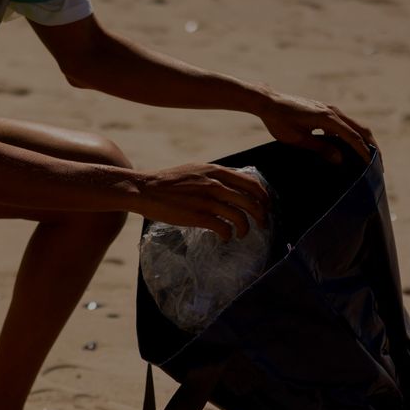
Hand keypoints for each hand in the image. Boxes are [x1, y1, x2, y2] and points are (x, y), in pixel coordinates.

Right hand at [133, 163, 270, 238]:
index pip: (250, 182)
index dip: (262, 196)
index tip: (264, 206)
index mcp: (216, 171)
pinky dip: (228, 235)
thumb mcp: (194, 170)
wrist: (145, 189)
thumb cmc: (166, 182)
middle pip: (251, 200)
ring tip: (241, 234)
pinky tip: (225, 238)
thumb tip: (226, 184)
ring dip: (245, 228)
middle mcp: (216, 184)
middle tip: (262, 224)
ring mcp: (208, 201)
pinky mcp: (199, 217)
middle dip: (261, 214)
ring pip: (240, 216)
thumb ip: (212, 176)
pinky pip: (224, 228)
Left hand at [257, 91, 377, 164]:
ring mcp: (330, 110)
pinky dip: (350, 136)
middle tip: (378, 164)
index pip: (353, 137)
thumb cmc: (280, 122)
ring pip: (353, 126)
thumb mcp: (299, 139)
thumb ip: (320, 148)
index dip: (363, 151)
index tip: (371, 165)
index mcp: (328, 118)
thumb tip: (341, 159)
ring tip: (367, 158)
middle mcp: (333, 111)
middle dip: (371, 146)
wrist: (270, 102)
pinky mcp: (324, 111)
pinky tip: (347, 150)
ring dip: (363, 141)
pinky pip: (343, 125)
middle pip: (360, 129)